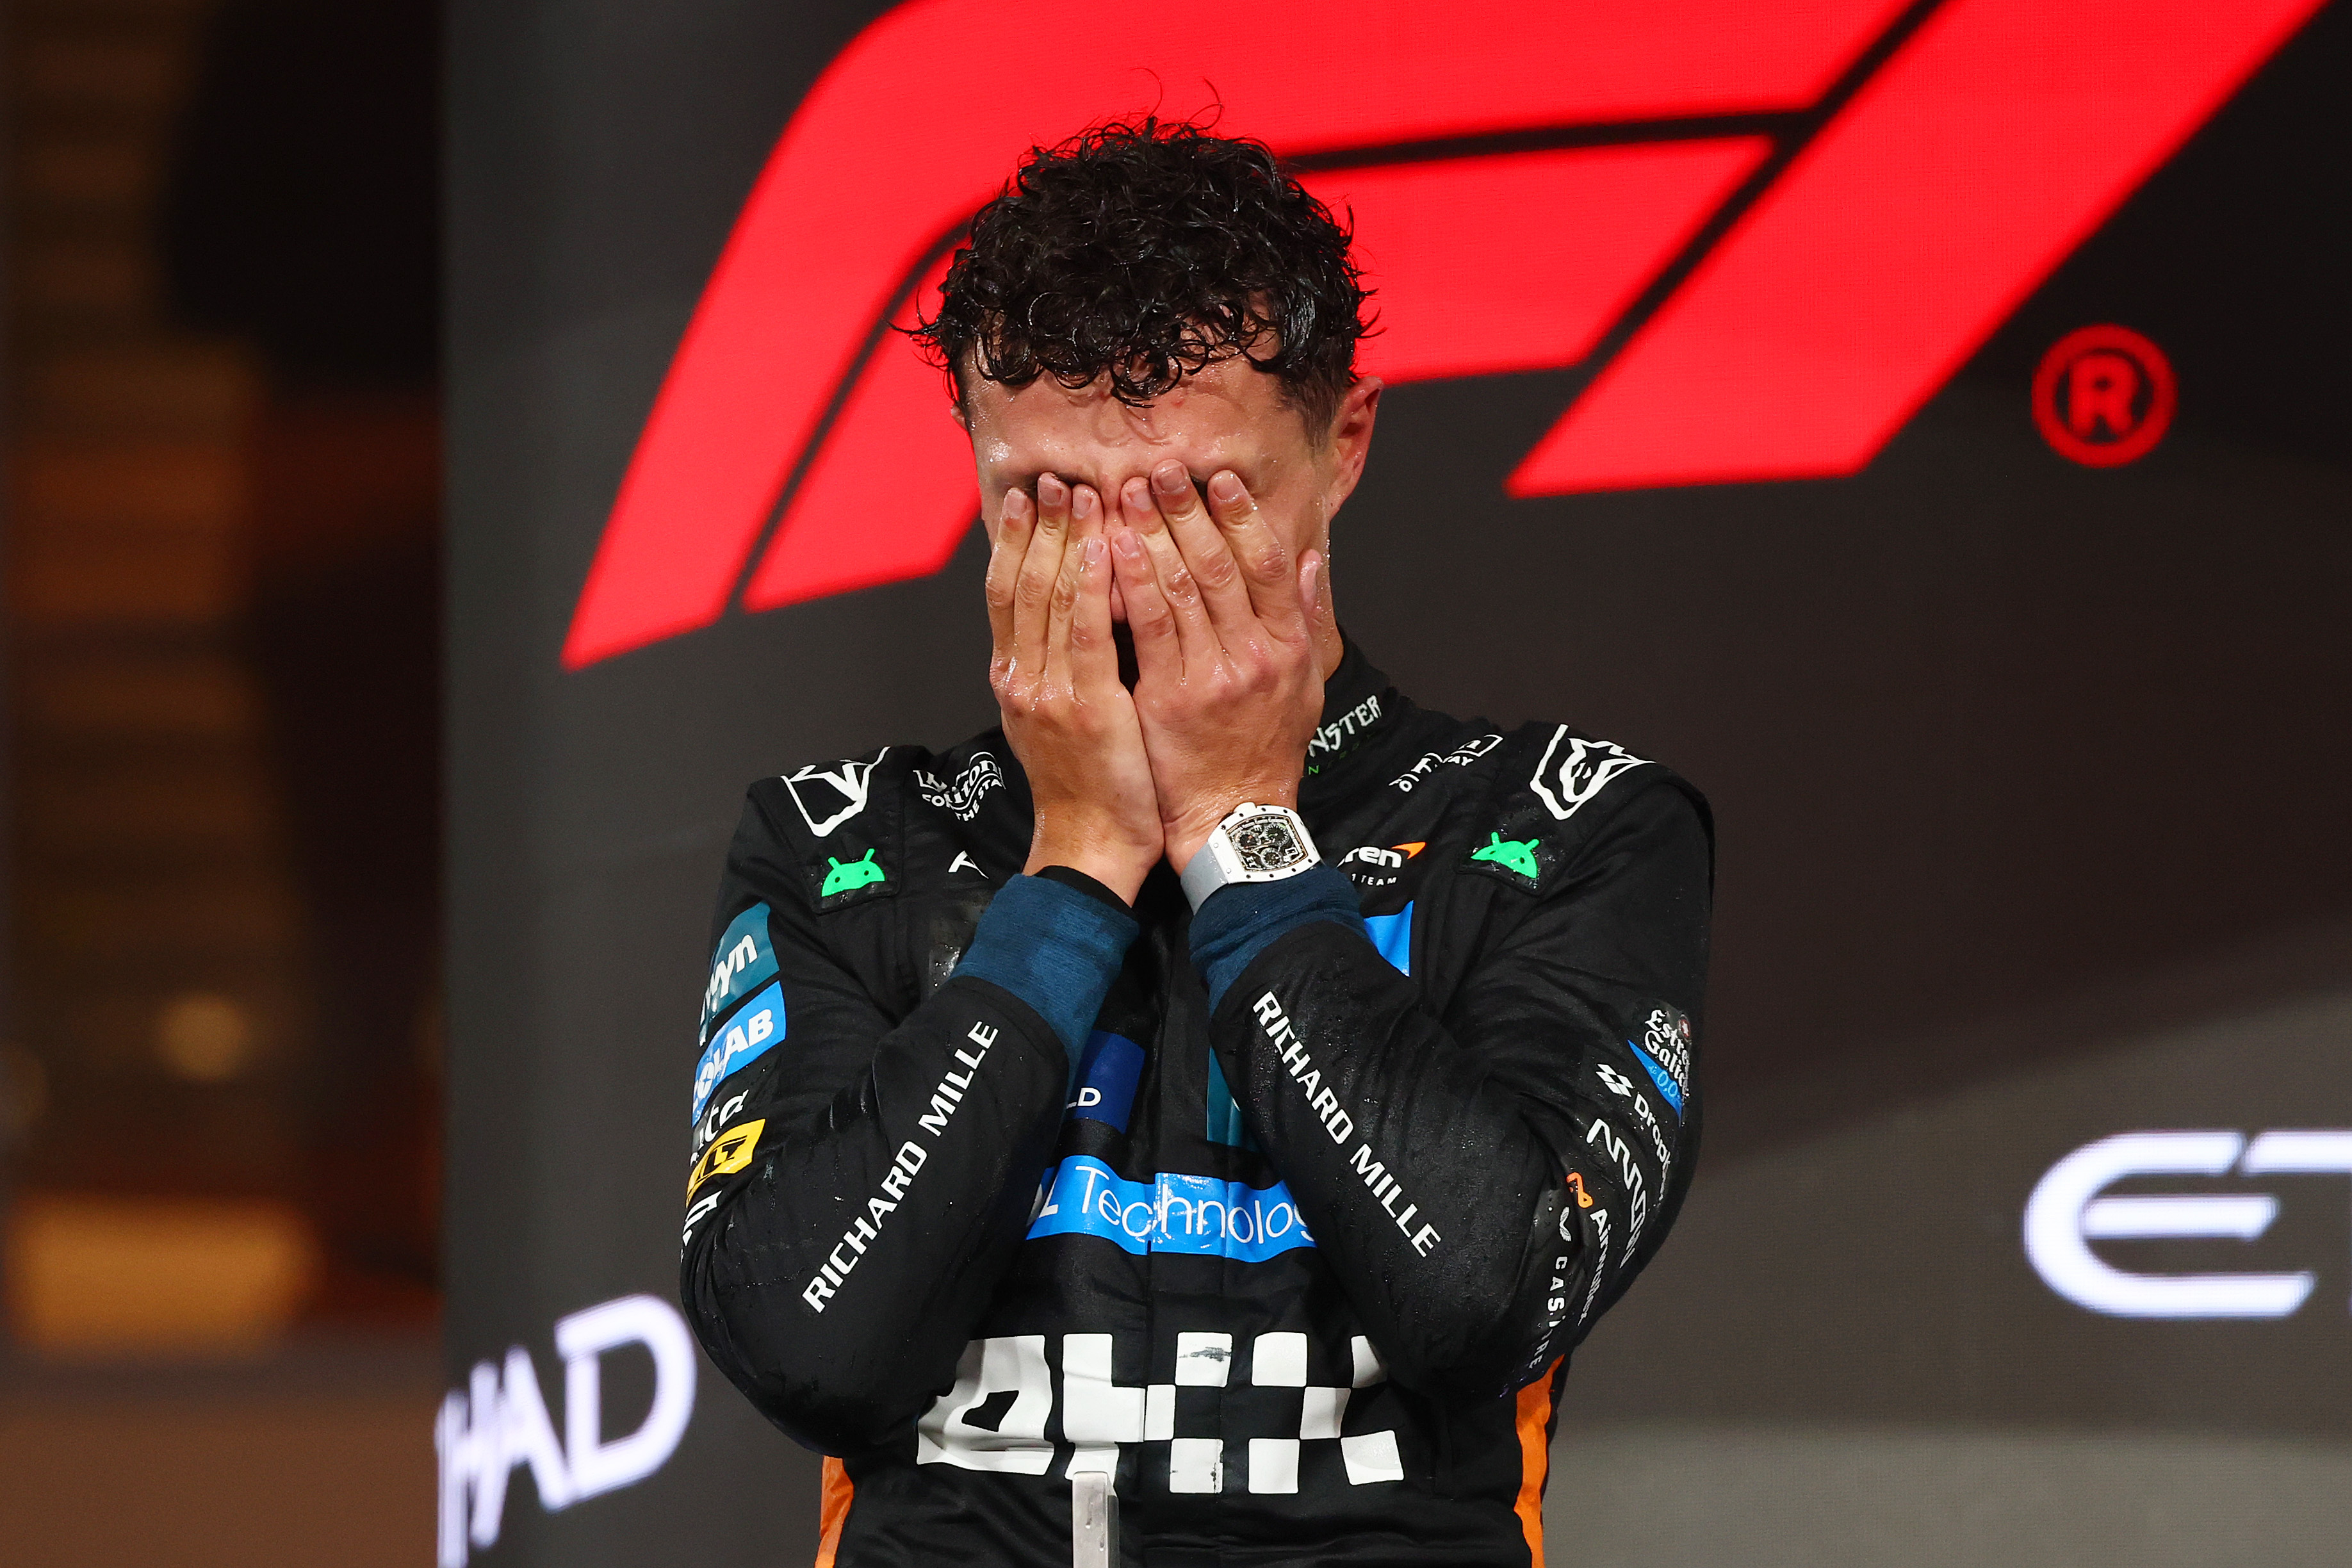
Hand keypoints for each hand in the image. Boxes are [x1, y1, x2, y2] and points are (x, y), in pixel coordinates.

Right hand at [987, 475, 1163, 901]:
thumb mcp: (1054, 722)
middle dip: (1038, 525)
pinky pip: (1085, 630)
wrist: (1088, 845)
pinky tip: (1105, 544)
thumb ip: (1054, 670)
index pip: (1005, 594)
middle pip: (1022, 583)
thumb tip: (1061, 623)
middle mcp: (1021, 678)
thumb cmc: (1086, 786)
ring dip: (1065, 538)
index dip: (1012, 541)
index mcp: (1014, 679)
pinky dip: (1091, 582)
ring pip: (1050, 597)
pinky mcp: (1086, 705)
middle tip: (1054, 477)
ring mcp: (1049, 690)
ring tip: (1081, 492)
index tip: (1024, 498)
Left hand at [1107, 460, 1328, 872]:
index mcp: (1288, 648)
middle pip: (1219, 565)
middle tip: (1160, 468)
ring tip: (1127, 492)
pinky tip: (1109, 547)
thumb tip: (1309, 558)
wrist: (1233, 820)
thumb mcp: (1305, 687)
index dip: (1242, 517)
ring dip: (1150, 533)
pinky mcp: (1167, 699)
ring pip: (1179, 587)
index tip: (1219, 479)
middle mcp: (1253, 656)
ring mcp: (1210, 677)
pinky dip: (1127, 582)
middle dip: (1187, 511)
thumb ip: (1305, 619)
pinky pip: (1145, 627)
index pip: (1265, 565)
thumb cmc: (1265, 754)